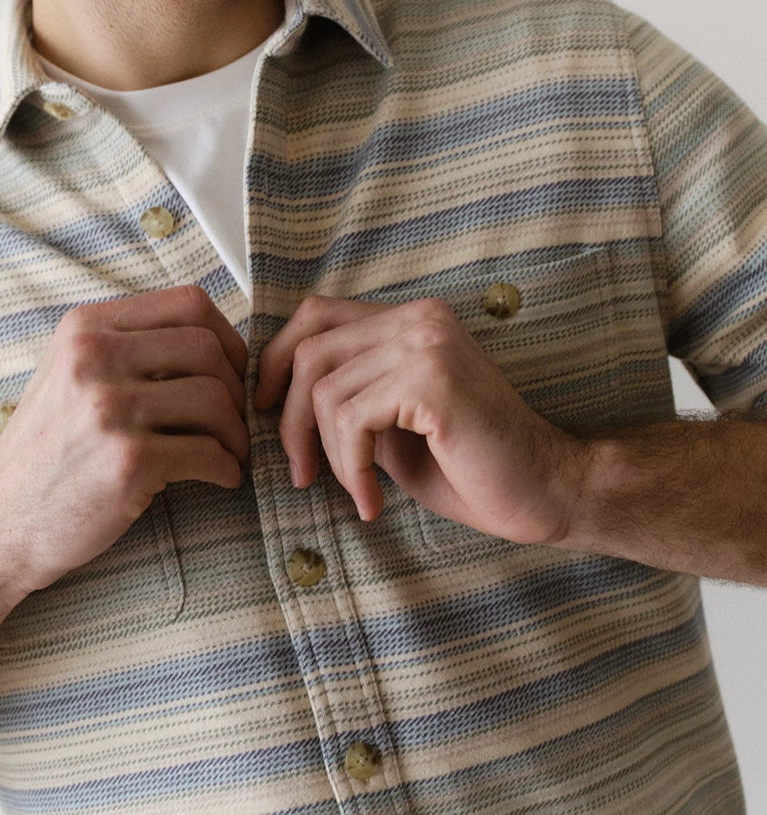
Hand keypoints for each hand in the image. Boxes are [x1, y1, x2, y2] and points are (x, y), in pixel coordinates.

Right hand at [0, 285, 247, 596]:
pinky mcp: (127, 462)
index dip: (227, 337)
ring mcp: (108, 409)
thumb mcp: (72, 374)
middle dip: (237, 387)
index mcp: (85, 328)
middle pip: (208, 349)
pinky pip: (209, 452)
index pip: (188, 303)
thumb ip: (130, 348)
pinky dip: (227, 467)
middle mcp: (93, 359)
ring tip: (231, 452)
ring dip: (236, 432)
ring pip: (215, 399)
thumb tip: (216, 343)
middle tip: (237, 419)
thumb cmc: (46, 451)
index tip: (233, 370)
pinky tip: (221, 477)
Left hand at [255, 295, 580, 545]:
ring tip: (357, 491)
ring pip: (324, 389)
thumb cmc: (473, 465)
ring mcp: (427, 344)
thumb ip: (349, 397)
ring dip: (327, 454)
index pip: (317, 315)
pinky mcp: (432, 381)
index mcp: (412, 320)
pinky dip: (350, 468)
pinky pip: (351, 420)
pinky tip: (372, 500)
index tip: (266, 410)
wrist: (548, 491)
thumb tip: (275, 400)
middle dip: (289, 418)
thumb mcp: (394, 423)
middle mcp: (420, 319)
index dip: (277, 360)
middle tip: (302, 472)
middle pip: (310, 349)